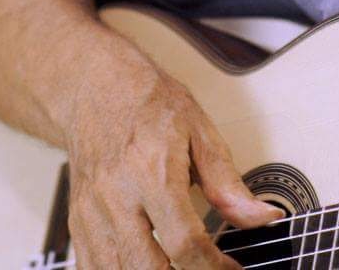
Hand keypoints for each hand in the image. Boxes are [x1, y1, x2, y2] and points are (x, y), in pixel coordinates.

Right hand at [62, 57, 281, 268]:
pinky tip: (145, 267)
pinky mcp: (78, 222)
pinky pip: (94, 266)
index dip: (213, 267)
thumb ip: (228, 183)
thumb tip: (261, 216)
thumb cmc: (146, 103)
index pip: (183, 241)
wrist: (95, 87)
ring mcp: (91, 212)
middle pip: (146, 268)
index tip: (231, 269)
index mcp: (150, 171)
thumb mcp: (198, 131)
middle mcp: (115, 196)